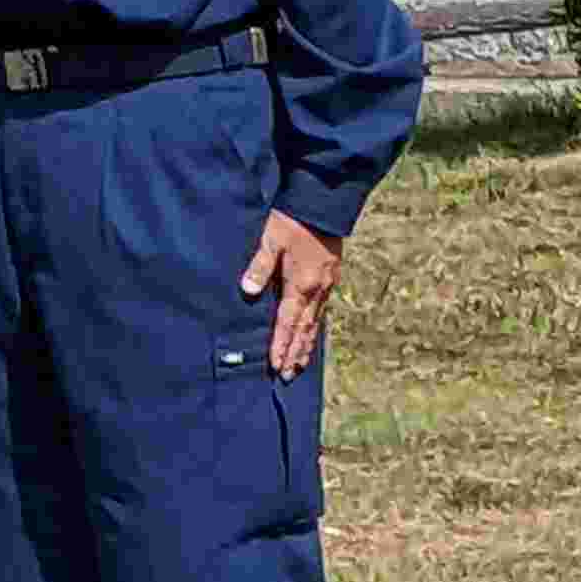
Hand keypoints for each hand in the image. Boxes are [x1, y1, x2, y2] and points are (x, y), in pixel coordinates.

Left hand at [240, 210, 343, 378]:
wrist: (324, 205)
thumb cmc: (292, 222)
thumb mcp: (269, 241)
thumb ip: (259, 267)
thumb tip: (247, 292)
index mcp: (301, 284)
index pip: (287, 323)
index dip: (281, 345)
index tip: (276, 366)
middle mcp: (317, 290)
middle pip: (304, 330)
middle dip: (295, 353)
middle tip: (289, 376)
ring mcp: (327, 285)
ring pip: (316, 323)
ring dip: (307, 344)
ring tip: (300, 364)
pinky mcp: (332, 278)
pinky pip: (322, 310)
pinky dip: (315, 327)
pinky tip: (311, 334)